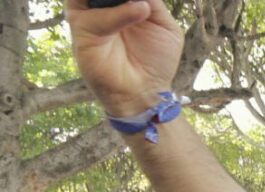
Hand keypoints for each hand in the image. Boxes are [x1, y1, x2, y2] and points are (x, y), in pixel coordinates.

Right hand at [66, 0, 182, 115]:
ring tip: (139, 2)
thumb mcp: (163, 25)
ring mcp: (88, 17)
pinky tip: (140, 10)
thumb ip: (153, 1)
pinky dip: (118, 13)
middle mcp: (100, 6)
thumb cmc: (155, 61)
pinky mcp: (82, 33)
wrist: (146, 91)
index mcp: (119, 3)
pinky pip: (95, 17)